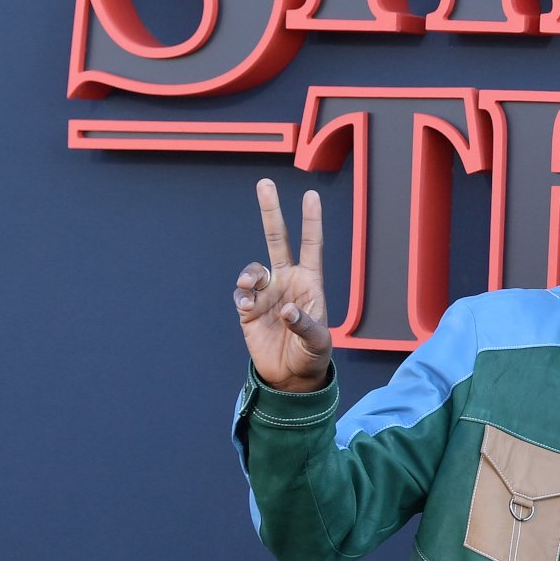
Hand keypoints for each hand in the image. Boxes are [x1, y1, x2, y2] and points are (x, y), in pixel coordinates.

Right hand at [234, 179, 332, 391]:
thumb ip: (305, 325)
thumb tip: (287, 309)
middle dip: (271, 212)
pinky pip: (241, 293)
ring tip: (252, 288)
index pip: (311, 245)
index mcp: (310, 282)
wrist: (290, 376)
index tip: (311, 196)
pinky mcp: (248, 309)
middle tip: (265, 184)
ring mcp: (267, 293)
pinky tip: (249, 307)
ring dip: (250, 274)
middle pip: (277, 239)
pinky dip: (243, 296)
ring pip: (253, 268)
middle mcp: (287, 281)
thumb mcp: (318, 342)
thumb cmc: (312, 355)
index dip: (311, 221)